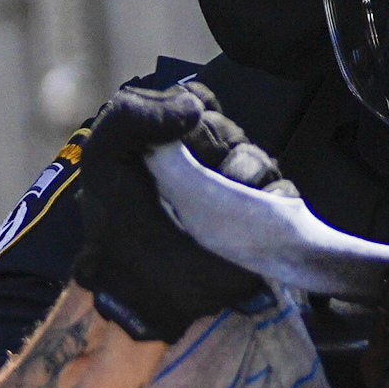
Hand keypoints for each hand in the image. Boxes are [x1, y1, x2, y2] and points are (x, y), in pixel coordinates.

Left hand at [64, 85, 285, 340]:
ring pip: (255, 157)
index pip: (198, 102)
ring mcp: (235, 192)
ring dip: (241, 168)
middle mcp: (206, 162)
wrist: (138, 285)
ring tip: (220, 192)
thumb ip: (131, 114)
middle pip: (227, 128)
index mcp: (171, 142)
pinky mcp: (259, 221)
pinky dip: (273, 195)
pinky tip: (254, 206)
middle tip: (189, 174)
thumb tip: (193, 105)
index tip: (176, 134)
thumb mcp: (105, 157)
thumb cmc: (117, 223)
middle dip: (211, 142)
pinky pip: (283, 193)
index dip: (191, 111)